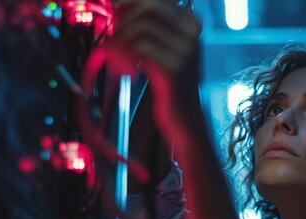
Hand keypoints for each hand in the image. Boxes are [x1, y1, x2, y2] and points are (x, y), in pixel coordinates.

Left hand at [109, 0, 202, 138]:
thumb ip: (148, 28)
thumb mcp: (163, 50)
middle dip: (123, 21)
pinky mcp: (173, 69)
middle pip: (147, 7)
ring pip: (140, 28)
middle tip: (114, 40)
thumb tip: (119, 5)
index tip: (115, 15)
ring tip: (117, 61)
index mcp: (191, 23)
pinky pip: (139, 49)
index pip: (156, 0)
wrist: (185, 120)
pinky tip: (126, 71)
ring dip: (120, 43)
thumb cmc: (170, 85)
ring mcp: (185, 50)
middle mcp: (192, 33)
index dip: (129, 3)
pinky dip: (124, 57)